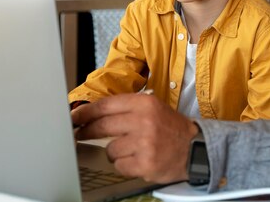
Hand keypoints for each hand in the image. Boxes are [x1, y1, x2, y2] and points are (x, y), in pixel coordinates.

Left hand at [71, 93, 199, 182]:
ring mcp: (144, 143)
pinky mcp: (145, 163)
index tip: (74, 118)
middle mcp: (144, 121)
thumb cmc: (170, 128)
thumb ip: (126, 109)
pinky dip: (124, 165)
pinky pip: (119, 165)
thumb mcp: (152, 108)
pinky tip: (137, 160)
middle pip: (102, 126)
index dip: (85, 113)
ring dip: (115, 152)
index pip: (105, 106)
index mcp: (144, 103)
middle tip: (81, 134)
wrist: (195, 148)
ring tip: (130, 149)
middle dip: (87, 132)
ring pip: (110, 149)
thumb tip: (92, 114)